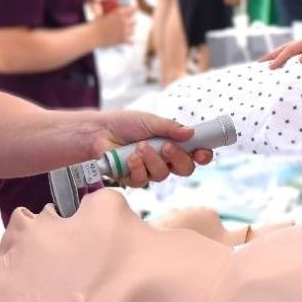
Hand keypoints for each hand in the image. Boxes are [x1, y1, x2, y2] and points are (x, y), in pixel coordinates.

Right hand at [92, 5, 134, 47]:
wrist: (92, 36)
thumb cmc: (96, 24)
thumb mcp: (106, 14)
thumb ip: (115, 14)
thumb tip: (122, 12)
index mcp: (120, 12)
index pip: (135, 9)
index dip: (133, 11)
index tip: (131, 13)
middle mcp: (124, 20)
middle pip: (135, 21)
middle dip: (130, 23)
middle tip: (124, 25)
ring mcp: (125, 31)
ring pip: (133, 31)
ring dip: (128, 32)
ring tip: (120, 33)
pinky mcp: (124, 40)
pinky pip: (132, 41)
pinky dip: (128, 41)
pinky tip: (124, 40)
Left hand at [92, 110, 214, 185]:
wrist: (99, 131)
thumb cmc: (125, 124)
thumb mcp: (150, 121)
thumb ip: (170, 128)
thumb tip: (191, 133)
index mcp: (172, 144)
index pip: (194, 155)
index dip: (202, 156)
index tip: (201, 152)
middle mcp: (164, 160)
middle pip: (185, 170)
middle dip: (178, 158)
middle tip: (167, 147)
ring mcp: (149, 171)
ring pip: (162, 175)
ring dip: (153, 160)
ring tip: (140, 146)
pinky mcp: (133, 179)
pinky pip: (142, 180)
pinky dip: (137, 167)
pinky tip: (130, 157)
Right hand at [261, 30, 301, 69]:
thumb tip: (299, 61)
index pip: (289, 50)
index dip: (278, 59)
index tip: (269, 69)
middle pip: (285, 48)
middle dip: (271, 56)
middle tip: (258, 64)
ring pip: (289, 50)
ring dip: (277, 56)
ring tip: (266, 63)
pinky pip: (295, 53)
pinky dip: (286, 58)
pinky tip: (284, 63)